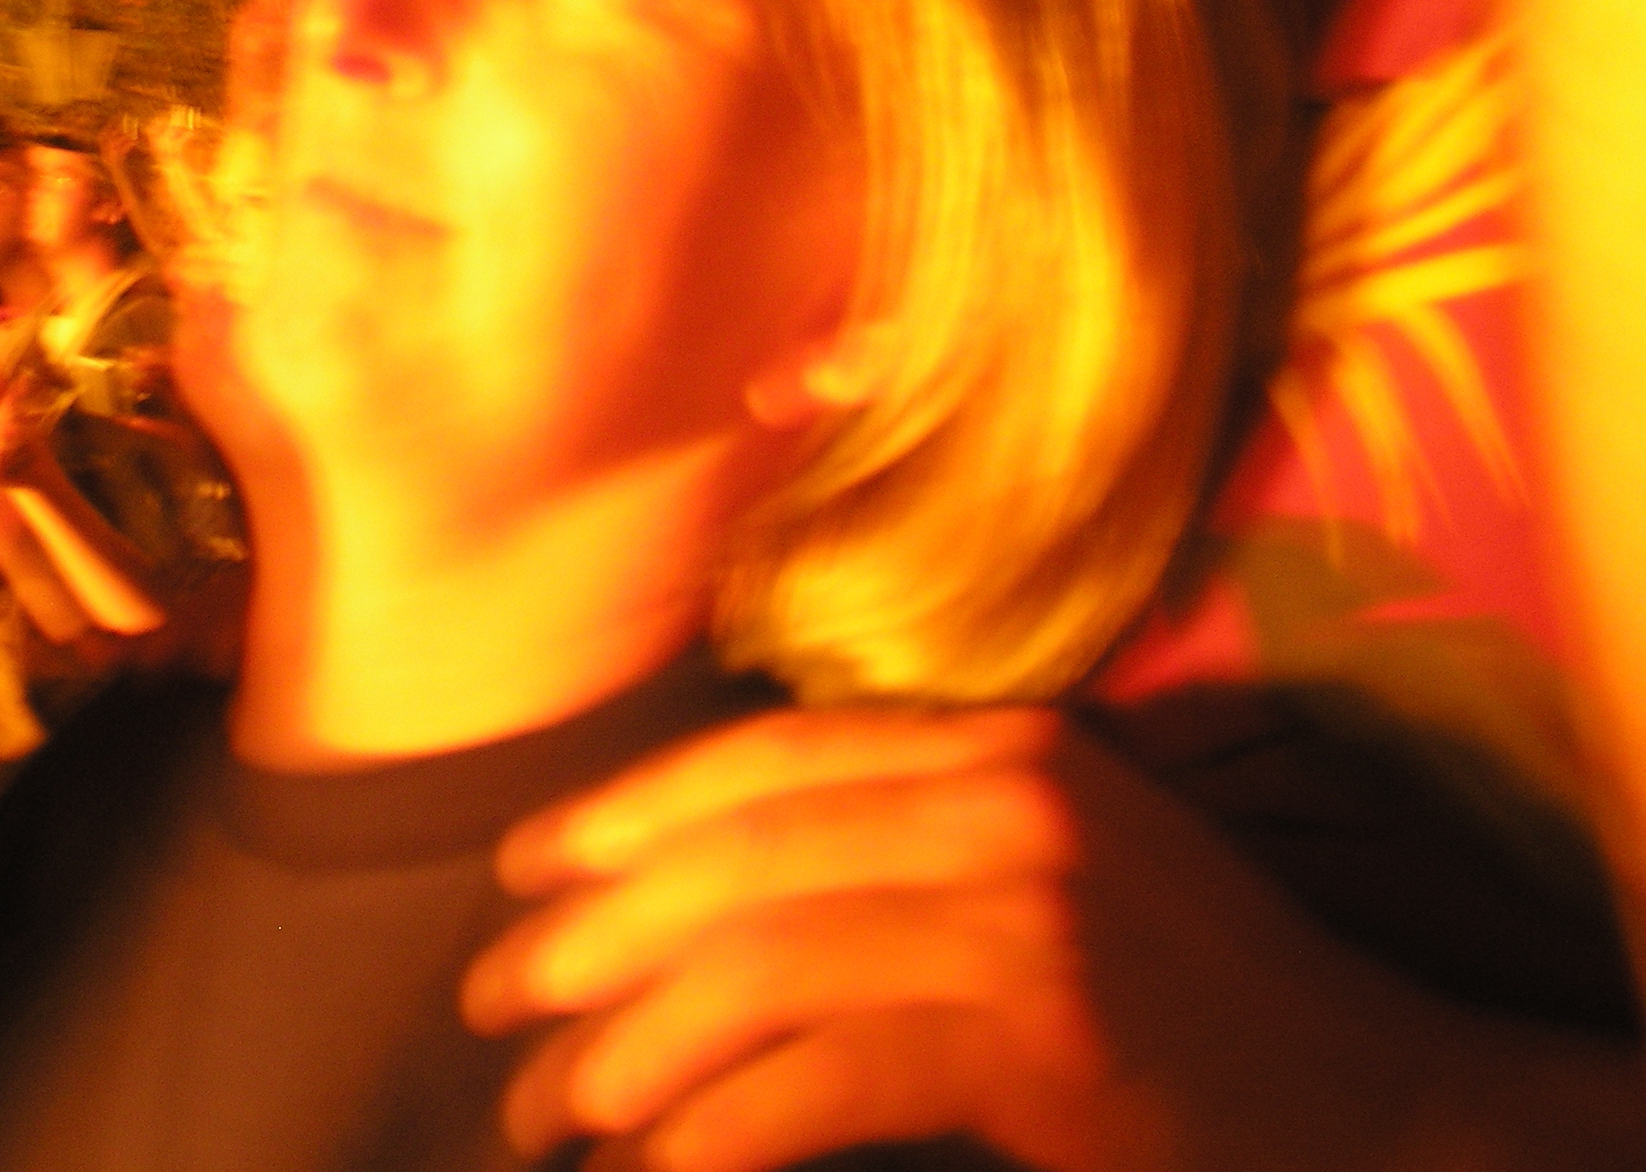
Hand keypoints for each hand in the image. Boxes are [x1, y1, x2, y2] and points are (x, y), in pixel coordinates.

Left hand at [460, 703, 1610, 1171]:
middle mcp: (1005, 798)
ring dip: (629, 1049)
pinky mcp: (1044, 1034)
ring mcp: (1028, 910)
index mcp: (998, 744)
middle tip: (493, 1008)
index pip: (770, 753)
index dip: (631, 810)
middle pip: (742, 855)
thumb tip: (715, 890)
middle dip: (596, 934)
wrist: (1382, 1099)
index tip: (527, 870)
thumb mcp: (1056, 867)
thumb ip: (915, 841)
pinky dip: (718, 1131)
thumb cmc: (1195, 998)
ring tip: (548, 1113)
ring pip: (762, 964)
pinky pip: (827, 1077)